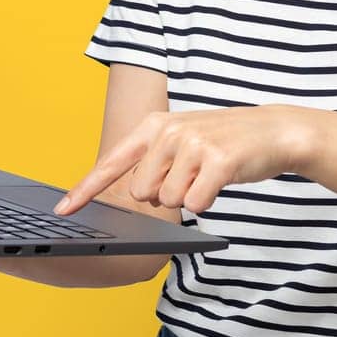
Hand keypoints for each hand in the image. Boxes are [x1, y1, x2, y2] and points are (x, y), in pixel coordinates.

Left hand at [53, 104, 319, 215]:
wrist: (273, 130)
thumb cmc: (222, 142)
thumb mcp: (182, 140)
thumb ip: (153, 161)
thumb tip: (133, 196)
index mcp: (154, 126)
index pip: (112, 163)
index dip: (85, 189)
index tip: (63, 210)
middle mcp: (169, 132)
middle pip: (143, 192)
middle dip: (164, 194)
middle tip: (190, 175)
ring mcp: (193, 145)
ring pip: (168, 202)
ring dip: (188, 198)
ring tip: (207, 175)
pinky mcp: (217, 161)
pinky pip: (195, 205)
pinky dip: (207, 202)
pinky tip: (219, 182)